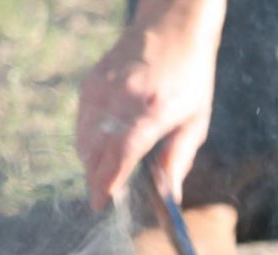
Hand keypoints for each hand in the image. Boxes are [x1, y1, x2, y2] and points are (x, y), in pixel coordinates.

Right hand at [76, 0, 226, 209]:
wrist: (172, 28)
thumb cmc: (190, 78)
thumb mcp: (196, 121)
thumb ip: (179, 159)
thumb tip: (170, 196)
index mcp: (153, 110)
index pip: (123, 152)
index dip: (110, 180)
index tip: (102, 202)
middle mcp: (123, 98)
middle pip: (98, 149)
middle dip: (96, 178)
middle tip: (101, 199)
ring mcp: (103, 88)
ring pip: (84, 137)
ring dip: (89, 162)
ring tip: (100, 179)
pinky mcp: (91, 82)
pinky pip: (81, 122)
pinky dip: (86, 142)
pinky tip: (98, 152)